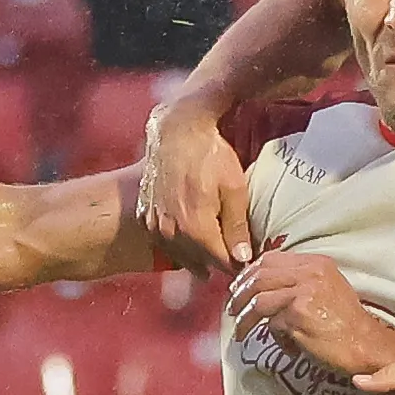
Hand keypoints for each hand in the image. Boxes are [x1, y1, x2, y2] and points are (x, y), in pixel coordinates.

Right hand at [138, 101, 252, 273]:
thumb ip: (237, 226)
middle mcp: (172, 233)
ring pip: (182, 255)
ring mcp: (155, 226)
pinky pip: (165, 242)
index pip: (222, 263)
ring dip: (199, 254)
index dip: (238, 262)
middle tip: (235, 248)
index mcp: (196, 228)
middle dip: (220, 258)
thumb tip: (244, 258)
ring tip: (216, 243)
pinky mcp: (146, 217)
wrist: (175, 131)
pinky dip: (180, 242)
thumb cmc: (209, 154)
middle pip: (202, 262)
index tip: (248, 257)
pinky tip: (192, 233)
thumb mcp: (234, 187)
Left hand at [227, 252, 394, 375]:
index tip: (239, 287)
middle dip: (240, 294)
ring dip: (246, 319)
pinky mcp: (298, 316)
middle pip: (259, 276)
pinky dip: (275, 338)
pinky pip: (272, 325)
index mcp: (316, 262)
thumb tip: (262, 287)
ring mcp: (303, 293)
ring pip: (259, 301)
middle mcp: (310, 272)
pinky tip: (286, 346)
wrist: (365, 344)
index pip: (270, 259)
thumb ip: (299, 281)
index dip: (250, 273)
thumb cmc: (346, 322)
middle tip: (232, 308)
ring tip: (241, 331)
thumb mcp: (327, 288)